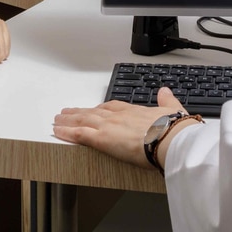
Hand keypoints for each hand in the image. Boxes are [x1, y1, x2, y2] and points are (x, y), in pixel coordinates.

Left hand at [53, 88, 189, 169]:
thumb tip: (165, 91)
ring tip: (57, 119)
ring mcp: (108, 126)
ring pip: (82, 121)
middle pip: (93, 112)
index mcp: (133, 110)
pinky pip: (79, 134)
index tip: (94, 109)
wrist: (171, 138)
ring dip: (68, 120)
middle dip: (79, 112)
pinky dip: (66, 132)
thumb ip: (167, 100)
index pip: (111, 107)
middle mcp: (118, 116)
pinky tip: (57, 132)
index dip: (100, 108)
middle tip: (67, 112)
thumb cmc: (174, 129)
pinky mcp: (101, 139)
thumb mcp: (173, 110)